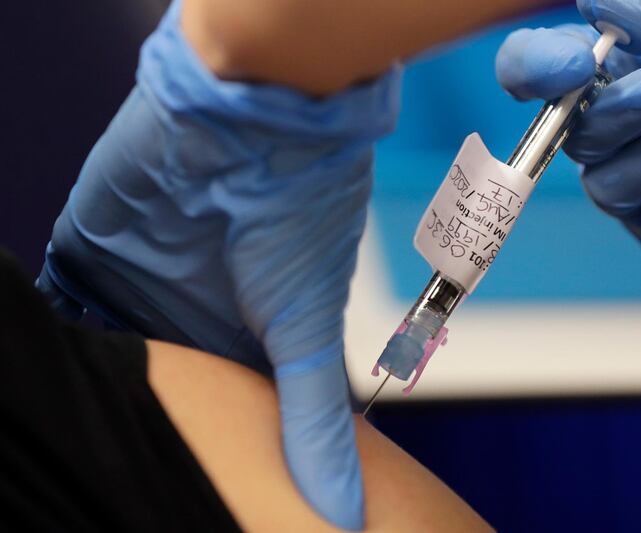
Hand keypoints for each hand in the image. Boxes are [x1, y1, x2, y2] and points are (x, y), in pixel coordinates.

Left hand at [37, 3, 399, 528]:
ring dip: (98, 390)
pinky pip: (62, 312)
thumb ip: (313, 423)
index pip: (225, 404)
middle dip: (146, 427)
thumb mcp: (307, 333)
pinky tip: (51, 386)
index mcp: (248, 335)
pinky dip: (58, 346)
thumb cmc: (297, 218)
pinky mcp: (91, 258)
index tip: (195, 493)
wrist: (249, 126)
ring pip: (106, 358)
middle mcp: (192, 314)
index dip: (212, 448)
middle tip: (127, 479)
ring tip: (85, 444)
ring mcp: (138, 286)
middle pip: (160, 388)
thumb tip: (345, 510)